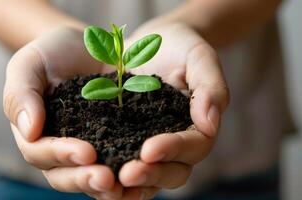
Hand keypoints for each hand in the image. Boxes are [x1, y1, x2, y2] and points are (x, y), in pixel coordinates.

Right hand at [3, 27, 130, 198]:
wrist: (84, 46)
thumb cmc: (50, 54)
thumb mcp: (29, 65)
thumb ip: (21, 95)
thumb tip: (30, 132)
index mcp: (37, 135)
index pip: (41, 153)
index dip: (61, 155)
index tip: (86, 153)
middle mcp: (62, 148)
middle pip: (66, 176)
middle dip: (86, 179)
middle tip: (107, 179)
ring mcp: (90, 147)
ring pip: (93, 177)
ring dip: (109, 186)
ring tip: (127, 184)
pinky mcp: (116, 141)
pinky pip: (120, 162)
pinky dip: (130, 175)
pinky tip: (147, 174)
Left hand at [118, 20, 229, 197]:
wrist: (150, 43)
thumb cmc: (179, 47)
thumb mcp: (199, 57)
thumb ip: (210, 87)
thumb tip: (211, 123)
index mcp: (197, 126)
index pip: (193, 146)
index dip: (173, 150)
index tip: (149, 150)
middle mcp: (175, 143)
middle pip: (171, 172)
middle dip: (150, 174)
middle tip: (127, 174)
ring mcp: (149, 144)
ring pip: (147, 177)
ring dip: (128, 185)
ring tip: (107, 183)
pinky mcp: (124, 140)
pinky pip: (120, 163)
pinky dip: (110, 173)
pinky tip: (91, 172)